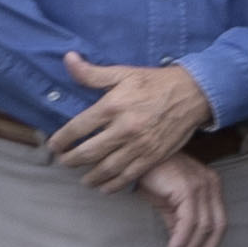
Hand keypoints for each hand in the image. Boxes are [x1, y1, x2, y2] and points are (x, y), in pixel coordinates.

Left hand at [51, 53, 210, 186]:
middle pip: (88, 152)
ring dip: (90, 176)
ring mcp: (139, 145)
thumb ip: (92, 73)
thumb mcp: (123, 73)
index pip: (78, 128)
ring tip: (82, 178)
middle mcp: (124, 128)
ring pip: (107, 168)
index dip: (61, 140)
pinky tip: (104, 187)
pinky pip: (129, 175)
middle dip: (71, 160)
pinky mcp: (154, 156)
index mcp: (113, 106)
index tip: (54, 145)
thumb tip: (68, 59)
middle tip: (64, 162)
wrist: (193, 94)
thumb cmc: (155, 83)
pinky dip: (113, 184)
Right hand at [136, 150, 227, 246]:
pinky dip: (182, 238)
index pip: (218, 221)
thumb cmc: (151, 176)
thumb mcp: (167, 203)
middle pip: (217, 225)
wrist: (136, 156)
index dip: (211, 245)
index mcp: (211, 187)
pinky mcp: (188, 188)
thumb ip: (177, 222)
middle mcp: (211, 185)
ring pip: (203, 226)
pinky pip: (189, 220)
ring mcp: (201, 185)